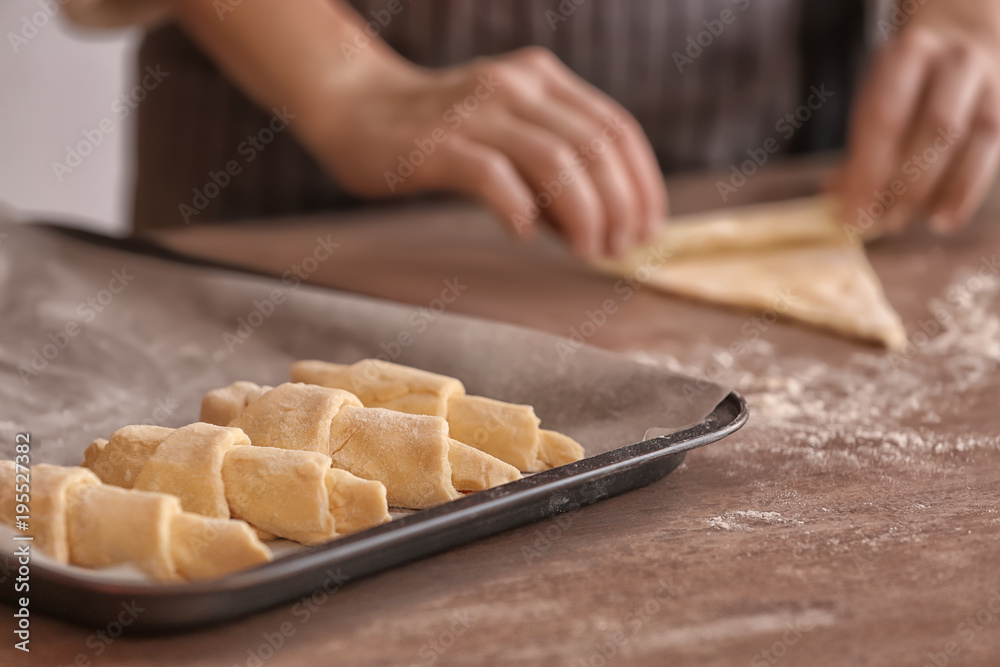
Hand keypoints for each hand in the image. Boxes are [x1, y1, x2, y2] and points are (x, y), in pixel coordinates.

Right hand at [299, 47, 666, 257]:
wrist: (354, 107)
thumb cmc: (439, 133)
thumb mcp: (508, 133)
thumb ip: (553, 170)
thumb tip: (601, 227)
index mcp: (542, 79)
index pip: (616, 128)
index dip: (642, 183)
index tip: (648, 227)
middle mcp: (517, 86)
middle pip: (596, 147)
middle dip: (620, 206)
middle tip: (618, 249)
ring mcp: (477, 113)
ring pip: (557, 163)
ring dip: (583, 215)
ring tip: (586, 250)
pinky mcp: (439, 144)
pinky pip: (495, 177)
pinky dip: (520, 211)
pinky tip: (523, 234)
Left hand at [835, 0, 999, 235]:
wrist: (964, 38)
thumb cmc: (908, 83)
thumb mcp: (876, 98)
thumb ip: (860, 148)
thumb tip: (839, 198)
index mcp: (909, 53)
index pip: (886, 117)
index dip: (868, 171)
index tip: (852, 213)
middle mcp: (955, 62)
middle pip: (931, 130)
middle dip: (901, 185)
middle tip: (877, 221)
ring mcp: (988, 83)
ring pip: (964, 142)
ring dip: (930, 192)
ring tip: (901, 221)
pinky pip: (989, 154)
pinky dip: (963, 193)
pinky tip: (942, 219)